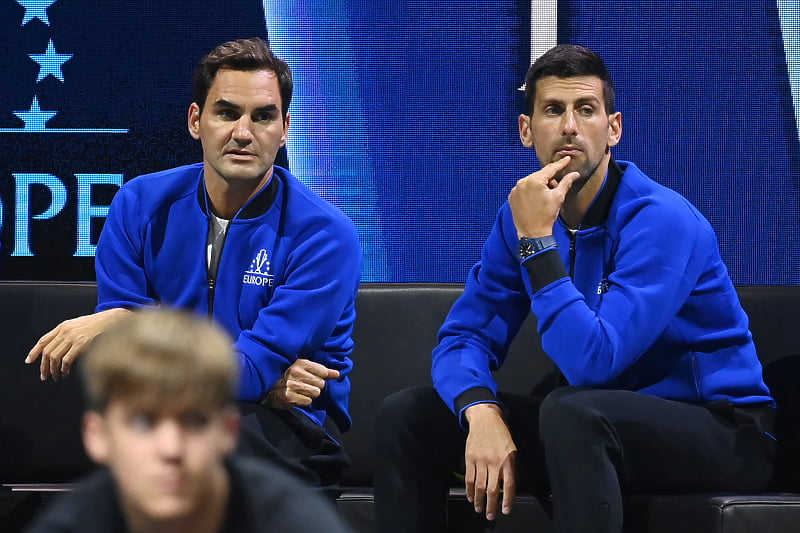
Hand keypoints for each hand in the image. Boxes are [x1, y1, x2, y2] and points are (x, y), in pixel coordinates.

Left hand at [25, 308, 131, 380]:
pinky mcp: (81, 344)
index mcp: (63, 326)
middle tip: (44, 376)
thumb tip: (58, 348)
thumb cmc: (98, 325)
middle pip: (47, 351)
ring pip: (54, 357)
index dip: (34, 352)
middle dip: (44, 366)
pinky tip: (66, 372)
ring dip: (53, 370)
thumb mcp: (79, 325)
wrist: (113, 320)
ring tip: (56, 376)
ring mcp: (73, 337)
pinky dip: (64, 368)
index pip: (43, 340)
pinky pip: (66, 360)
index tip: (29, 361)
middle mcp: (65, 331)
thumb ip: (68, 334)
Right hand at [263, 359, 339, 408]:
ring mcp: (292, 385)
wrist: (266, 388)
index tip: (315, 378)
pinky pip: (308, 401)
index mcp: (299, 363)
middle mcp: (296, 373)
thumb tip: (337, 374)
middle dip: (315, 386)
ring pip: (316, 393)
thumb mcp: (302, 368)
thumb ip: (321, 370)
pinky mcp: (289, 397)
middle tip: (305, 385)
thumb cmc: (286, 376)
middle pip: (321, 383)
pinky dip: (304, 401)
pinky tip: (296, 397)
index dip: (322, 376)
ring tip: (300, 391)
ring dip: (310, 394)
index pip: (322, 371)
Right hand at [464, 403, 516, 520]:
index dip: (507, 499)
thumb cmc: (501, 434)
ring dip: (479, 500)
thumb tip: (508, 487)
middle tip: (490, 515)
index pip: (508, 484)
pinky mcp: (470, 458)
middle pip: (492, 488)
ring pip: (478, 485)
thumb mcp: (512, 450)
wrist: (485, 419)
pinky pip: (469, 477)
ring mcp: (480, 460)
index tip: (505, 510)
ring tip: (479, 509)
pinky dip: (469, 489)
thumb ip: (511, 468)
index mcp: (508, 460)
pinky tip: (470, 496)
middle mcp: (494, 461)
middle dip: (491, 505)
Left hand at [508, 156, 579, 237]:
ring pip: (531, 182)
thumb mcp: (558, 197)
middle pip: (540, 176)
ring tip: (545, 199)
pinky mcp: (512, 197)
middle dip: (549, 180)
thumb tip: (575, 174)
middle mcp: (522, 182)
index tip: (567, 159)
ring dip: (540, 186)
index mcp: (534, 180)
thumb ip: (566, 182)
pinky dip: (530, 192)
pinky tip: (536, 201)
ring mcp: (515, 190)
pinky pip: (523, 189)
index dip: (560, 164)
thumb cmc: (546, 215)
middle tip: (555, 190)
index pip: (550, 169)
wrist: (533, 233)